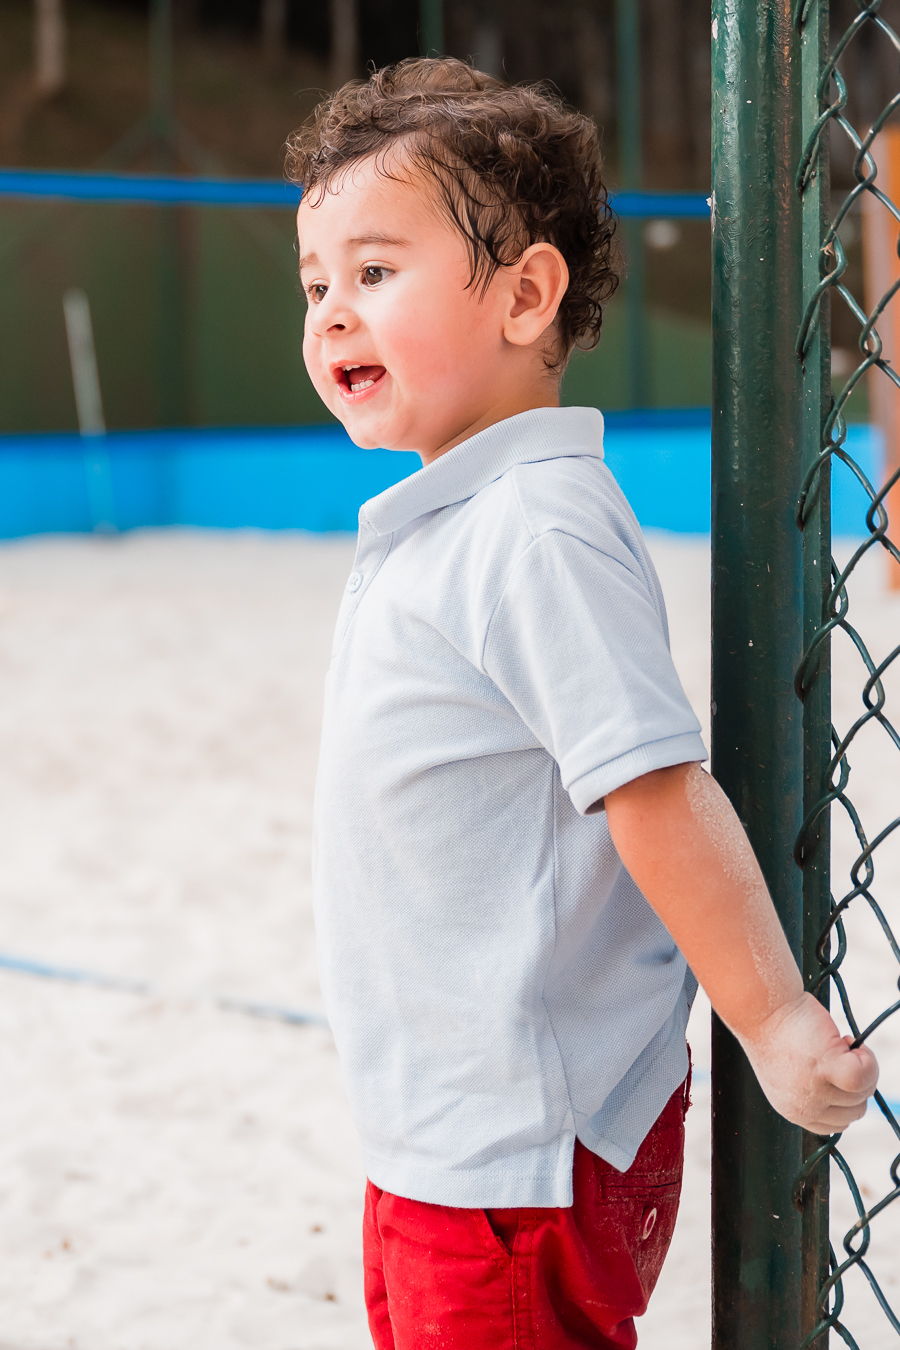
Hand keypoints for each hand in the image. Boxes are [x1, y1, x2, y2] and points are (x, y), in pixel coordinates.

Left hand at [737, 992, 878, 1134]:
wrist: (760, 1008)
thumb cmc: (777, 1031)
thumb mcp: (791, 1073)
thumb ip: (814, 1091)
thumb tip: (854, 1092)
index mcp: (794, 1111)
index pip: (838, 1124)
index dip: (845, 1098)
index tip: (833, 1071)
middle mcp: (804, 1107)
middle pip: (856, 1110)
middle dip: (855, 1082)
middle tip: (836, 1053)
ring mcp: (815, 1089)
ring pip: (862, 1091)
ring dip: (860, 1063)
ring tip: (837, 1042)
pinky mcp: (827, 1066)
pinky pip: (865, 1075)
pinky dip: (867, 1058)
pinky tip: (848, 1042)